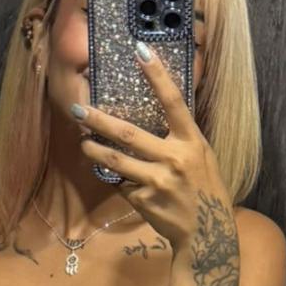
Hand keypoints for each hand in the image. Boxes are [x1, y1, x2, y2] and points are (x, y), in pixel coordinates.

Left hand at [73, 45, 231, 254]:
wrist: (207, 234)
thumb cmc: (205, 188)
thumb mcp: (202, 156)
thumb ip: (180, 137)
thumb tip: (154, 111)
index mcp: (192, 142)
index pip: (173, 101)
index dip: (157, 75)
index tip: (140, 50)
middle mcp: (175, 159)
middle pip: (129, 134)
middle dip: (98, 121)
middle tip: (77, 110)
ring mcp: (158, 182)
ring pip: (116, 161)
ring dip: (94, 150)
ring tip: (84, 143)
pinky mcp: (144, 201)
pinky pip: (122, 184)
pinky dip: (118, 180)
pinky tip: (120, 179)